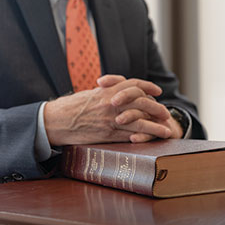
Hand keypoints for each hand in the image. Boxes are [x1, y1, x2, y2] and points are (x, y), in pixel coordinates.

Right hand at [44, 76, 171, 145]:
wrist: (57, 120)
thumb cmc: (71, 106)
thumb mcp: (91, 93)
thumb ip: (107, 92)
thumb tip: (118, 91)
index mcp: (107, 91)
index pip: (134, 85)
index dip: (148, 87)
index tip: (157, 91)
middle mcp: (112, 103)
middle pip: (141, 103)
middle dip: (156, 107)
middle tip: (165, 112)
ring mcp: (110, 119)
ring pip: (139, 121)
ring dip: (155, 125)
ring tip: (166, 129)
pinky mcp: (107, 134)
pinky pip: (129, 135)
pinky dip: (142, 136)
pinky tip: (151, 139)